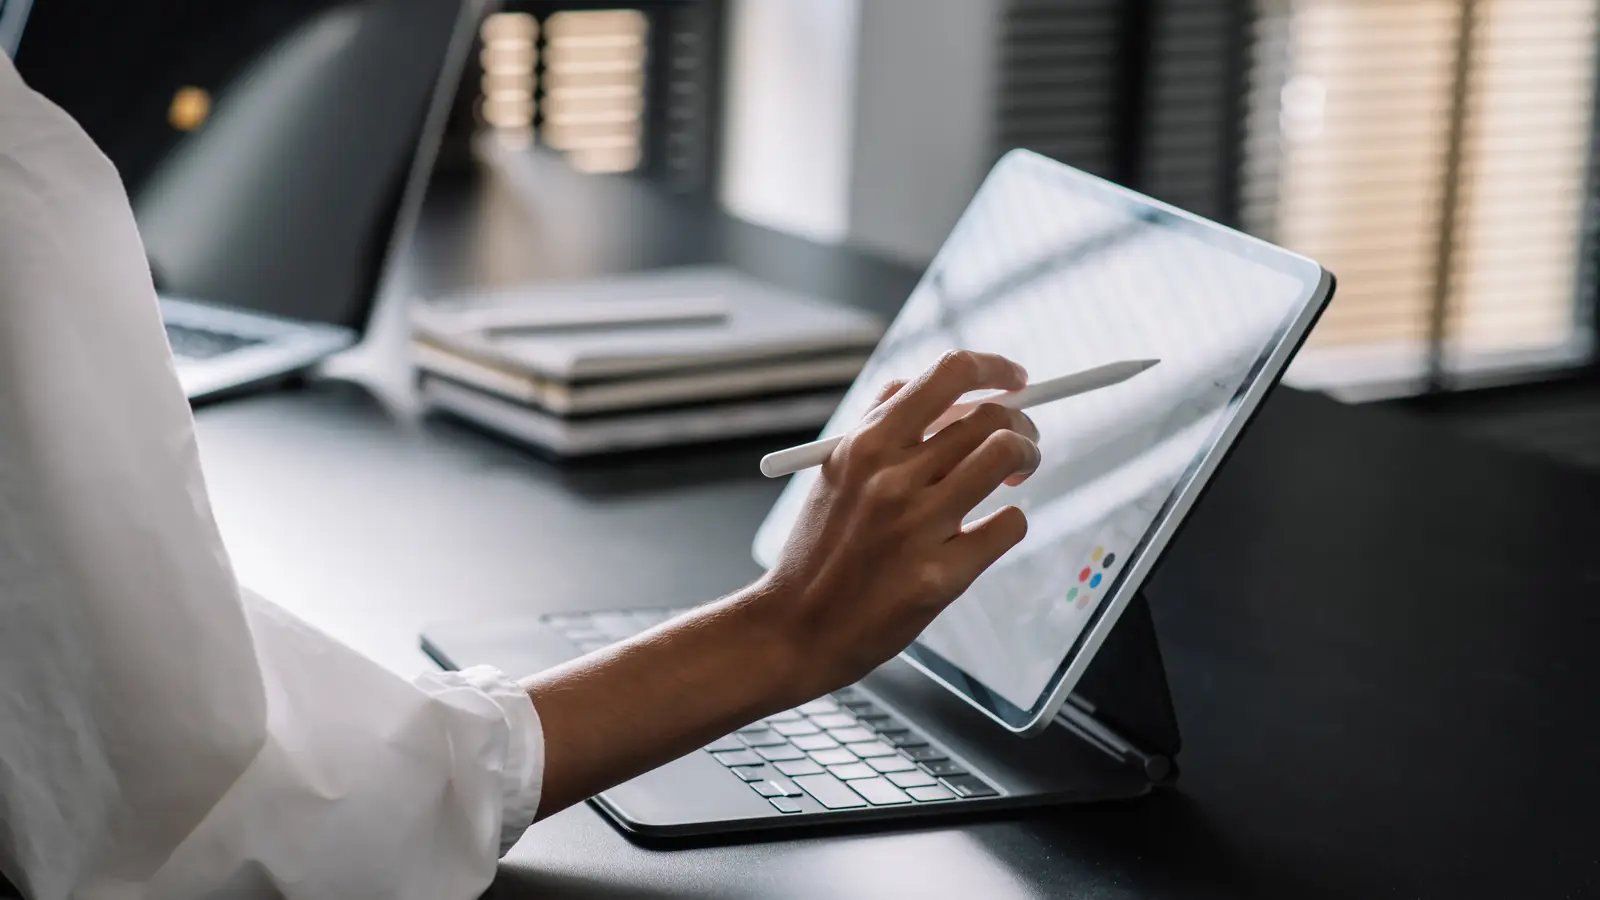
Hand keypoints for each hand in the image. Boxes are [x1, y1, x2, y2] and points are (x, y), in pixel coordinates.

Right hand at [759, 349, 1040, 698]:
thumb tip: (944, 392)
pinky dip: (1010, 520)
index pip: (949, 375)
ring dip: (1026, 457)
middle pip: (990, 416)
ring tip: (1017, 474)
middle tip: (1022, 440)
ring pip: (1007, 455)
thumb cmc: (818, 551)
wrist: (794, 627)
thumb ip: (882, 425)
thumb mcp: (836, 470)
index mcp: (866, 443)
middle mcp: (892, 477)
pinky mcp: (940, 575)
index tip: (1015, 378)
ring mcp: (917, 526)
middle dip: (1021, 422)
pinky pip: (1008, 524)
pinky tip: (988, 531)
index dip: (994, 369)